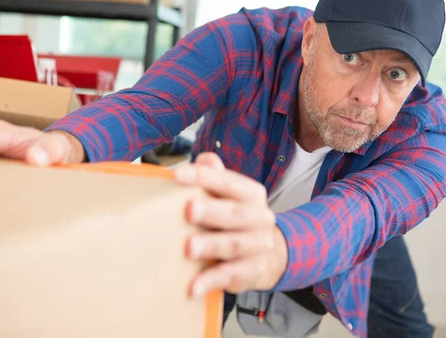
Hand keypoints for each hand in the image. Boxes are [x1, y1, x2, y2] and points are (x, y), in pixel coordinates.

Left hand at [174, 152, 287, 297]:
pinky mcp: (253, 272)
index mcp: (251, 194)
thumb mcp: (227, 195)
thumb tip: (206, 159)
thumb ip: (214, 177)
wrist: (267, 253)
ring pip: (235, 245)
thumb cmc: (235, 218)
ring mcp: (259, 246)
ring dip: (211, 246)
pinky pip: (232, 276)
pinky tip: (193, 286)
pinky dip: (212, 280)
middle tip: (189, 210)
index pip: (228, 182)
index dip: (204, 177)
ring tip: (189, 248)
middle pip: (236, 214)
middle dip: (212, 211)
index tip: (179, 175)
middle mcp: (260, 218)